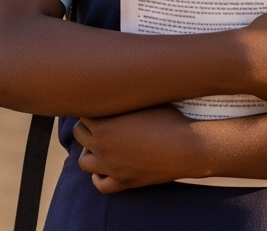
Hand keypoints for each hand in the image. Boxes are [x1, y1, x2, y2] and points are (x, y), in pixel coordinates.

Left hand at [74, 106, 202, 192]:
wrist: (188, 149)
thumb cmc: (169, 119)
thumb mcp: (144, 100)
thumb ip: (124, 95)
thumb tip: (116, 82)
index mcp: (102, 124)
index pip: (81, 112)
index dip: (91, 106)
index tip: (100, 103)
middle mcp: (101, 146)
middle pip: (79, 134)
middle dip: (87, 127)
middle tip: (102, 121)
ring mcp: (111, 167)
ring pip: (84, 162)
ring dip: (89, 152)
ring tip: (101, 145)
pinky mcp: (124, 182)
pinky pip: (101, 185)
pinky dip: (99, 178)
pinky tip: (105, 170)